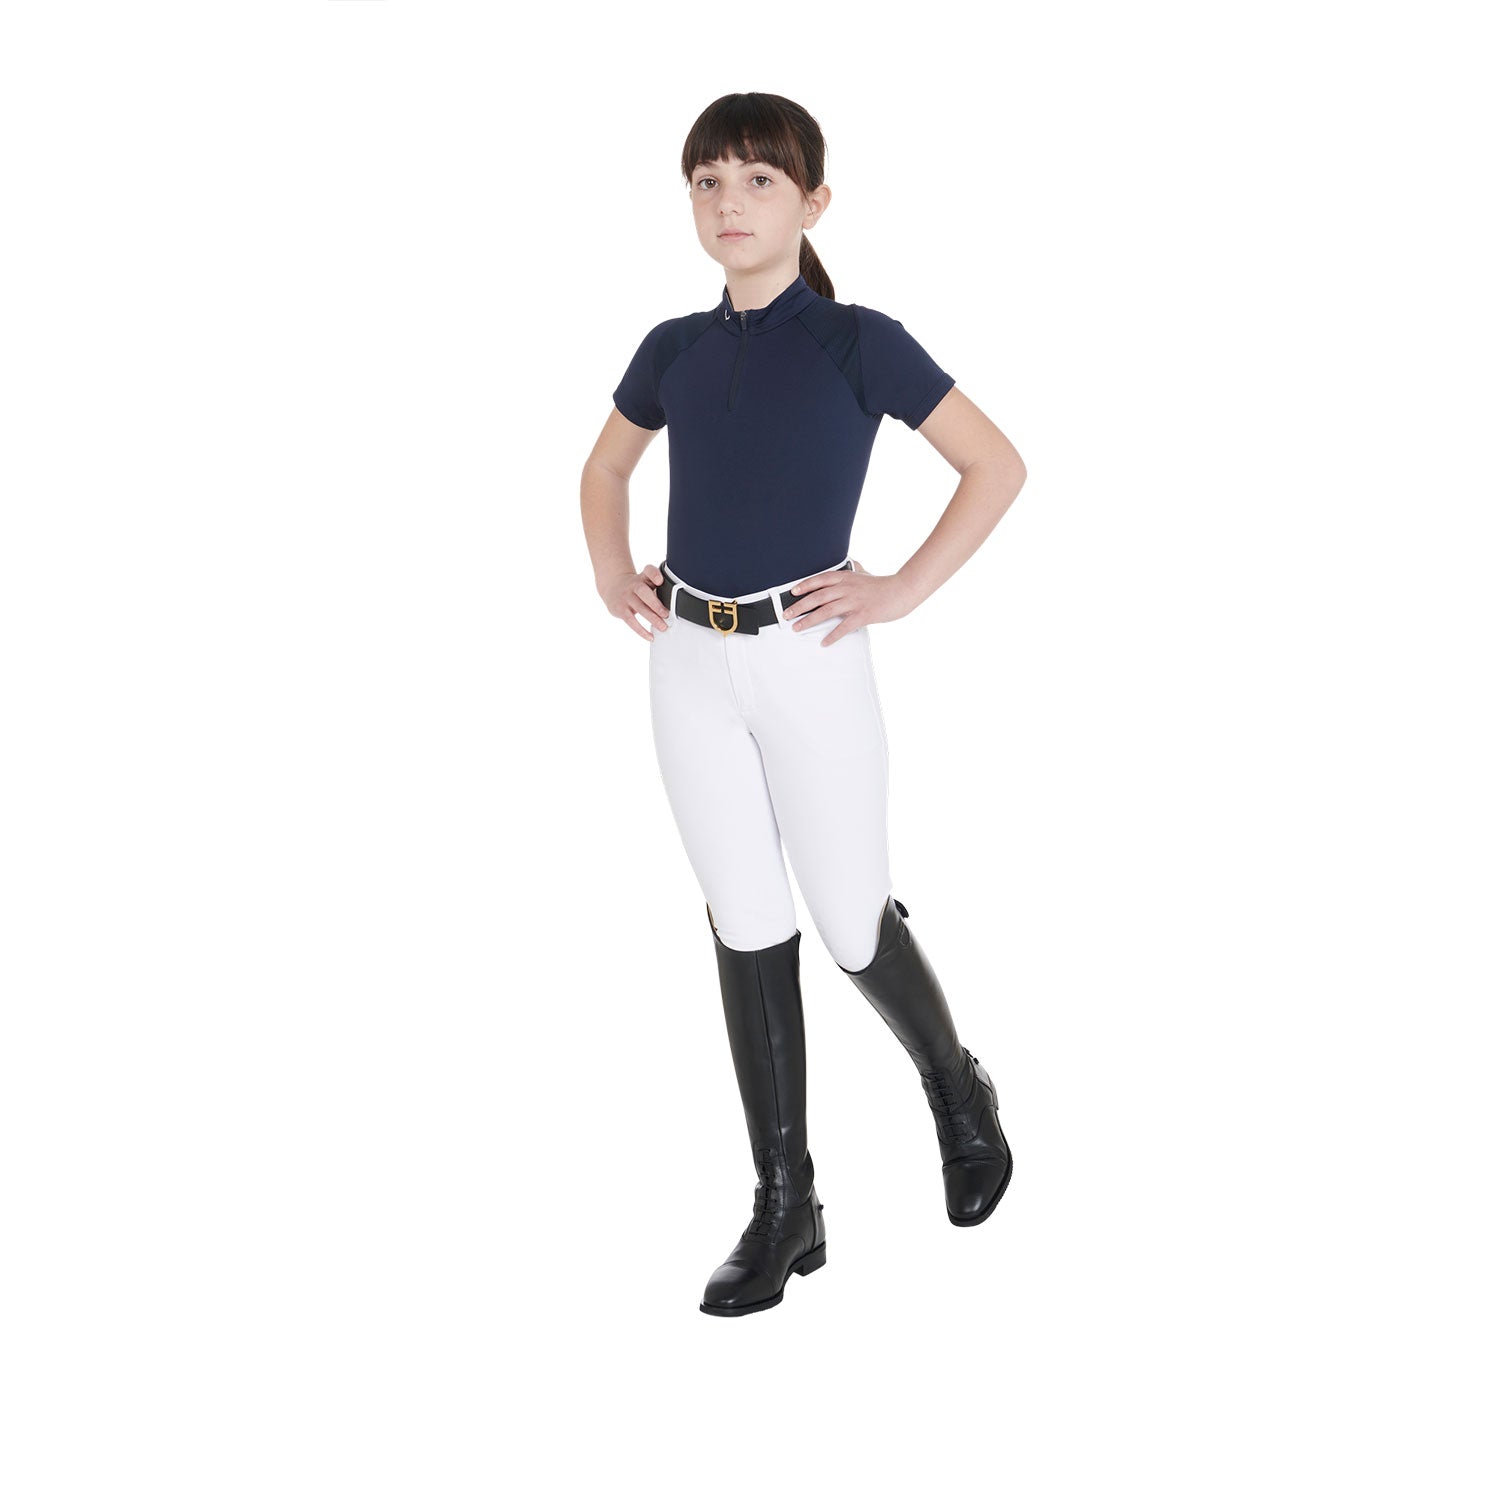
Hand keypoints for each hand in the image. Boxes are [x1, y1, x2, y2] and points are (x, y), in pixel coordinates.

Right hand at [602, 564, 670, 640]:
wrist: (613, 586)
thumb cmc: (636, 586)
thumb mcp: (645, 579)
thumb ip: (659, 585)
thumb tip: (675, 601)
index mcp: (643, 577)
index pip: (648, 571)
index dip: (654, 574)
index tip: (660, 581)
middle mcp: (634, 585)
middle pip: (643, 592)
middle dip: (655, 604)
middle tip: (666, 614)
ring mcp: (626, 597)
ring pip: (639, 608)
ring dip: (652, 618)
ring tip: (663, 627)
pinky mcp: (621, 609)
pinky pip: (631, 621)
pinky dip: (641, 630)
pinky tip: (650, 636)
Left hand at [783, 560, 915, 645]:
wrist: (903, 591)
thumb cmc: (884, 585)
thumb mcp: (866, 574)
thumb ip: (856, 570)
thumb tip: (852, 563)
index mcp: (846, 577)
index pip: (820, 580)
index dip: (805, 586)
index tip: (792, 592)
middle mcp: (847, 588)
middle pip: (818, 597)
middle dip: (799, 606)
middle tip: (787, 615)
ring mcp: (855, 601)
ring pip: (826, 611)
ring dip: (809, 620)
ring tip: (797, 628)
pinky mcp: (863, 614)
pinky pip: (844, 626)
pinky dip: (833, 635)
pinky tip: (824, 642)